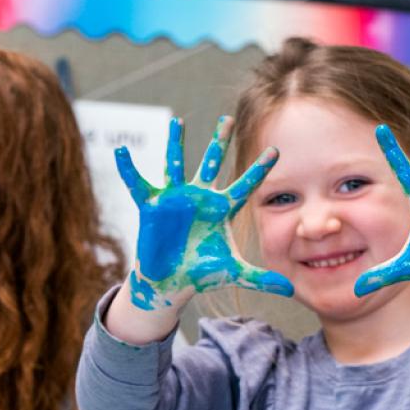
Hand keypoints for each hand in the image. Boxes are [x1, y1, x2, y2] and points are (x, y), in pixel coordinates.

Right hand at [116, 115, 290, 309]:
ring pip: (176, 165)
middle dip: (220, 142)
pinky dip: (128, 168)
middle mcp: (199, 198)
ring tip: (178, 122)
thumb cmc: (202, 273)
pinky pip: (138, 183)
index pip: (245, 185)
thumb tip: (289, 291)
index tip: (276, 150)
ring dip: (175, 143)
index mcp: (221, 209)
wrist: (171, 281)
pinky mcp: (152, 205)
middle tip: (228, 118)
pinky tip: (120, 151)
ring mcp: (175, 198)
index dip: (259, 169)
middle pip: (212, 164)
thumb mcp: (232, 273)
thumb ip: (259, 277)